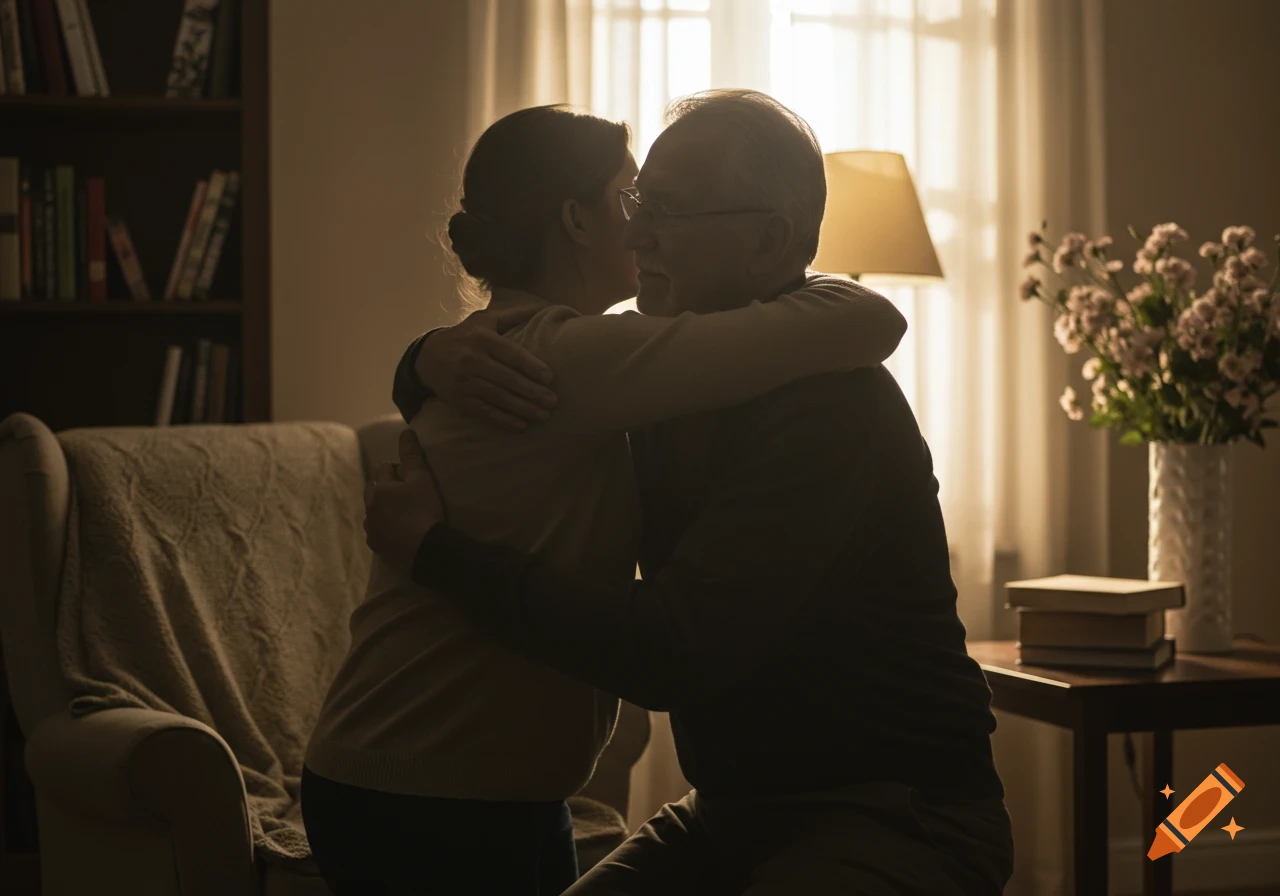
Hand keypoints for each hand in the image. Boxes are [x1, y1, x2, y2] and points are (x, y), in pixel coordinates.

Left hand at [363, 429, 446, 576]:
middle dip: (384, 488)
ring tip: (400, 514)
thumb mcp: (422, 479)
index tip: (411, 478)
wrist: (424, 548)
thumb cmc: (424, 510)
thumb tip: (406, 431)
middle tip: (405, 495)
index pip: (384, 469)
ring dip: (382, 509)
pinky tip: (395, 532)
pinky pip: (375, 532)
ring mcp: (372, 528)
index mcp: (381, 488)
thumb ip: (412, 455)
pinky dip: (383, 529)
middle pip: (373, 490)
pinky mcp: (376, 546)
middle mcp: (371, 507)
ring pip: (372, 512)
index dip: (398, 470)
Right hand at [417, 307, 558, 431]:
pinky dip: (503, 420)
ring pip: (498, 397)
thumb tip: (543, 308)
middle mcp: (472, 359)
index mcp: (482, 338)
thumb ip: (514, 315)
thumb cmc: (466, 336)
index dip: (531, 366)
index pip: (511, 354)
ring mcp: (464, 382)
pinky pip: (485, 412)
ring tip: (543, 416)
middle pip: (507, 379)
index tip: (549, 378)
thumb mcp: (485, 320)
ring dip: (523, 409)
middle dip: (532, 392)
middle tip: (552, 402)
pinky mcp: (459, 400)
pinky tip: (521, 426)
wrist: (428, 357)